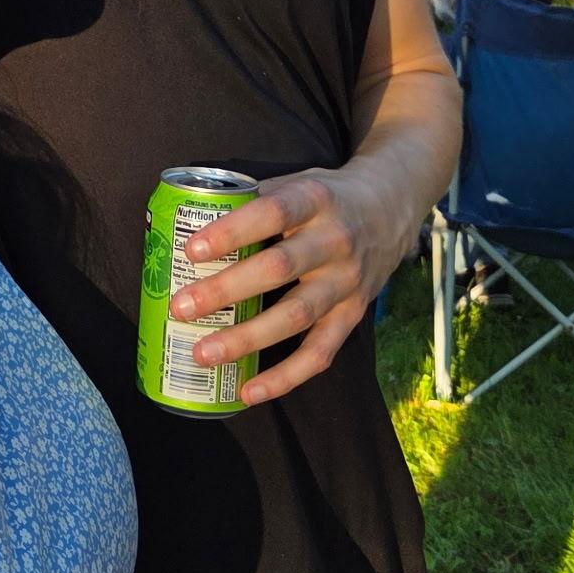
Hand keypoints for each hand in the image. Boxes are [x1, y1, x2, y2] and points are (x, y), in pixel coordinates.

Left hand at [167, 163, 416, 406]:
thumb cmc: (326, 196)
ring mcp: (347, 282)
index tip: (192, 250)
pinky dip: (285, 377)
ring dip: (246, 339)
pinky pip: (320, 353)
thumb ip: (253, 197)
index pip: (272, 212)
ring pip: (296, 316)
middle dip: (226, 290)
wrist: (391, 209)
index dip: (232, 232)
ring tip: (202, 352)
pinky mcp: (353, 315)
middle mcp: (335, 241)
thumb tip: (189, 213)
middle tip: (182, 307)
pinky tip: (248, 391)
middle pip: (278, 269)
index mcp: (315, 199)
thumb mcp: (297, 181)